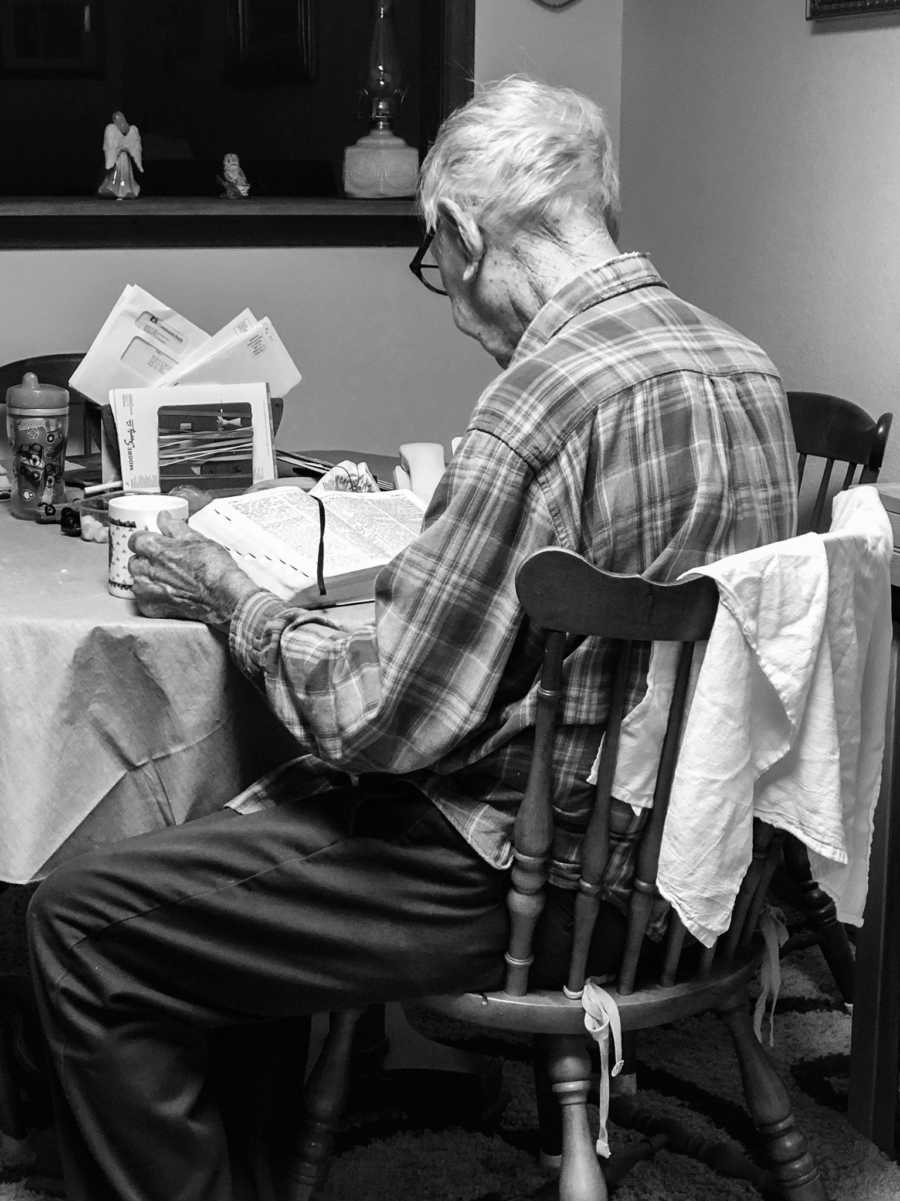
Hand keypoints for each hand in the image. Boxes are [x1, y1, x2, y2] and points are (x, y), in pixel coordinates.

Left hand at [128, 511, 259, 627]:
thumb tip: (164, 517)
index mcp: (153, 547)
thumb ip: (174, 526)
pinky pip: (144, 599)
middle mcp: (145, 569)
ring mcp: (146, 590)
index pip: (135, 539)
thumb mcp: (197, 538)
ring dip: (148, 579)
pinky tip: (169, 593)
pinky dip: (153, 596)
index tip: (156, 543)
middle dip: (146, 560)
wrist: (223, 596)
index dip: (147, 540)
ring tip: (169, 579)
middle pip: (135, 561)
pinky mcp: (151, 607)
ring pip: (137, 580)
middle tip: (166, 563)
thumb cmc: (213, 569)